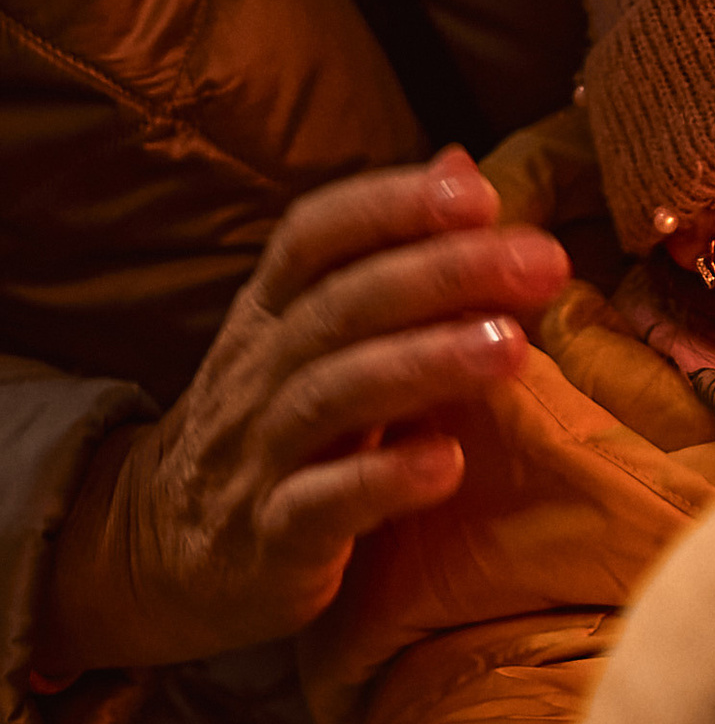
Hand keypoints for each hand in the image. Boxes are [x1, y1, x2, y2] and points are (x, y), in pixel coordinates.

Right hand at [35, 151, 566, 679]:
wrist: (166, 556)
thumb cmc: (275, 432)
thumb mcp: (314, 341)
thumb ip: (387, 259)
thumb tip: (462, 167)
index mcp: (270, 314)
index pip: (316, 235)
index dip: (392, 205)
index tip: (480, 194)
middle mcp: (257, 372)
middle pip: (341, 306)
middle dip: (443, 273)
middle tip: (539, 261)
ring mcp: (257, 455)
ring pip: (332, 395)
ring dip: (426, 364)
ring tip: (511, 347)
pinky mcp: (270, 540)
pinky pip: (320, 504)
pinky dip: (383, 481)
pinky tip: (447, 463)